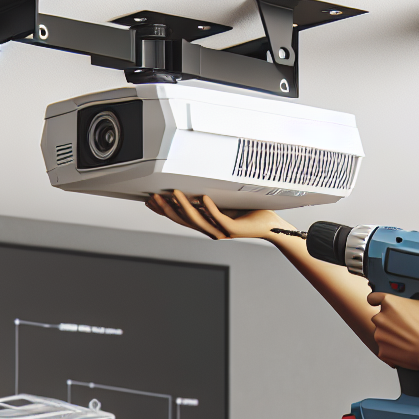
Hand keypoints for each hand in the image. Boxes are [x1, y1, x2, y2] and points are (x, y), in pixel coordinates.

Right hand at [144, 191, 294, 240]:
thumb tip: (193, 187)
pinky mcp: (233, 229)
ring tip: (174, 193)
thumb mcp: (223, 204)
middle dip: (168, 209)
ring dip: (184, 206)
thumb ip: (208, 200)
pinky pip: (218, 218)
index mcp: (207, 225)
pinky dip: (210, 208)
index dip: (164, 211)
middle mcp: (211, 230)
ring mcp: (222, 231)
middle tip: (154, 197)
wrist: (269, 225)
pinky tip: (203, 198)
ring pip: (198, 220)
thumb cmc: (248, 213)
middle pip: (184, 220)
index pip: (180, 218)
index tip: (149, 201)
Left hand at [367, 292, 418, 369]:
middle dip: (389, 321)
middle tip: (405, 326)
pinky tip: (406, 349)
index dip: (376, 300)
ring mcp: (380, 336)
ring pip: (382, 334)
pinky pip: (385, 349)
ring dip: (391, 336)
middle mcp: (381, 318)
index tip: (378, 304)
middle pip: (380, 318)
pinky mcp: (382, 351)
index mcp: (390, 303)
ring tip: (408, 339)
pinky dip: (393, 350)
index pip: (373, 297)